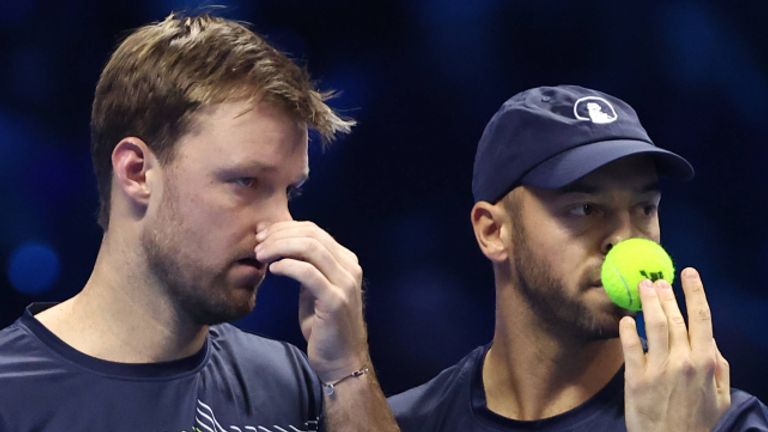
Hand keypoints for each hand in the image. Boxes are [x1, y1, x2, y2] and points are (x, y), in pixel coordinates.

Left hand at [255, 221, 367, 381]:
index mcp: (346, 260)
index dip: (284, 227)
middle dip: (279, 235)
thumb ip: (306, 266)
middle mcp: (350, 267)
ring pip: (310, 249)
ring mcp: (345, 283)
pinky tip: (273, 270)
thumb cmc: (324, 325)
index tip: (261, 234)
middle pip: (311, 235)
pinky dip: (288, 266)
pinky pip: (308, 273)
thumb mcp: (315, 289)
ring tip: (260, 255)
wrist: (341, 359)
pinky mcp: (335, 300)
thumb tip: (279, 243)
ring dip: (280, 247)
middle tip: (257, 244)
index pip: (313, 230)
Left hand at [620, 267, 730, 431]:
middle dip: (666, 293)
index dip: (695, 292)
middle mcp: (682, 361)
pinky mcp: (636, 379)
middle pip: (675, 317)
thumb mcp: (721, 397)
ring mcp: (658, 369)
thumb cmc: (698, 423)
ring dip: (648, 302)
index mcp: (705, 362)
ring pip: (654, 325)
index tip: (689, 273)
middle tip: (657, 279)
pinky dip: (627, 330)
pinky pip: (630, 348)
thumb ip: (718, 367)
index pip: (701, 318)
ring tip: (643, 287)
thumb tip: (709, 341)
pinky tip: (625, 318)